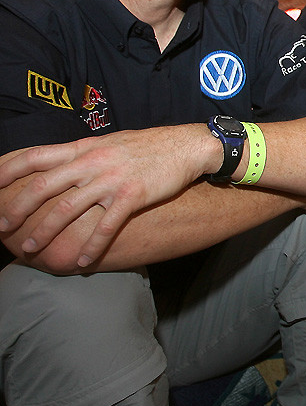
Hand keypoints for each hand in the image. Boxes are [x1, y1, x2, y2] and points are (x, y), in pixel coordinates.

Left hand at [0, 125, 212, 266]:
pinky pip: (106, 225)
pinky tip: (82, 262)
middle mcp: (93, 162)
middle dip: (18, 207)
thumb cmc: (150, 146)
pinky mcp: (132, 195)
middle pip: (44, 185)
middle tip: (1, 225)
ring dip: (45, 230)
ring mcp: (112, 179)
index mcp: (85, 148)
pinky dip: (91, 246)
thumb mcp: (111, 143)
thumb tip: (60, 165)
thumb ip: (84, 154)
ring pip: (68, 208)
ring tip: (29, 248)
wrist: (187, 146)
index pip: (36, 155)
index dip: (8, 169)